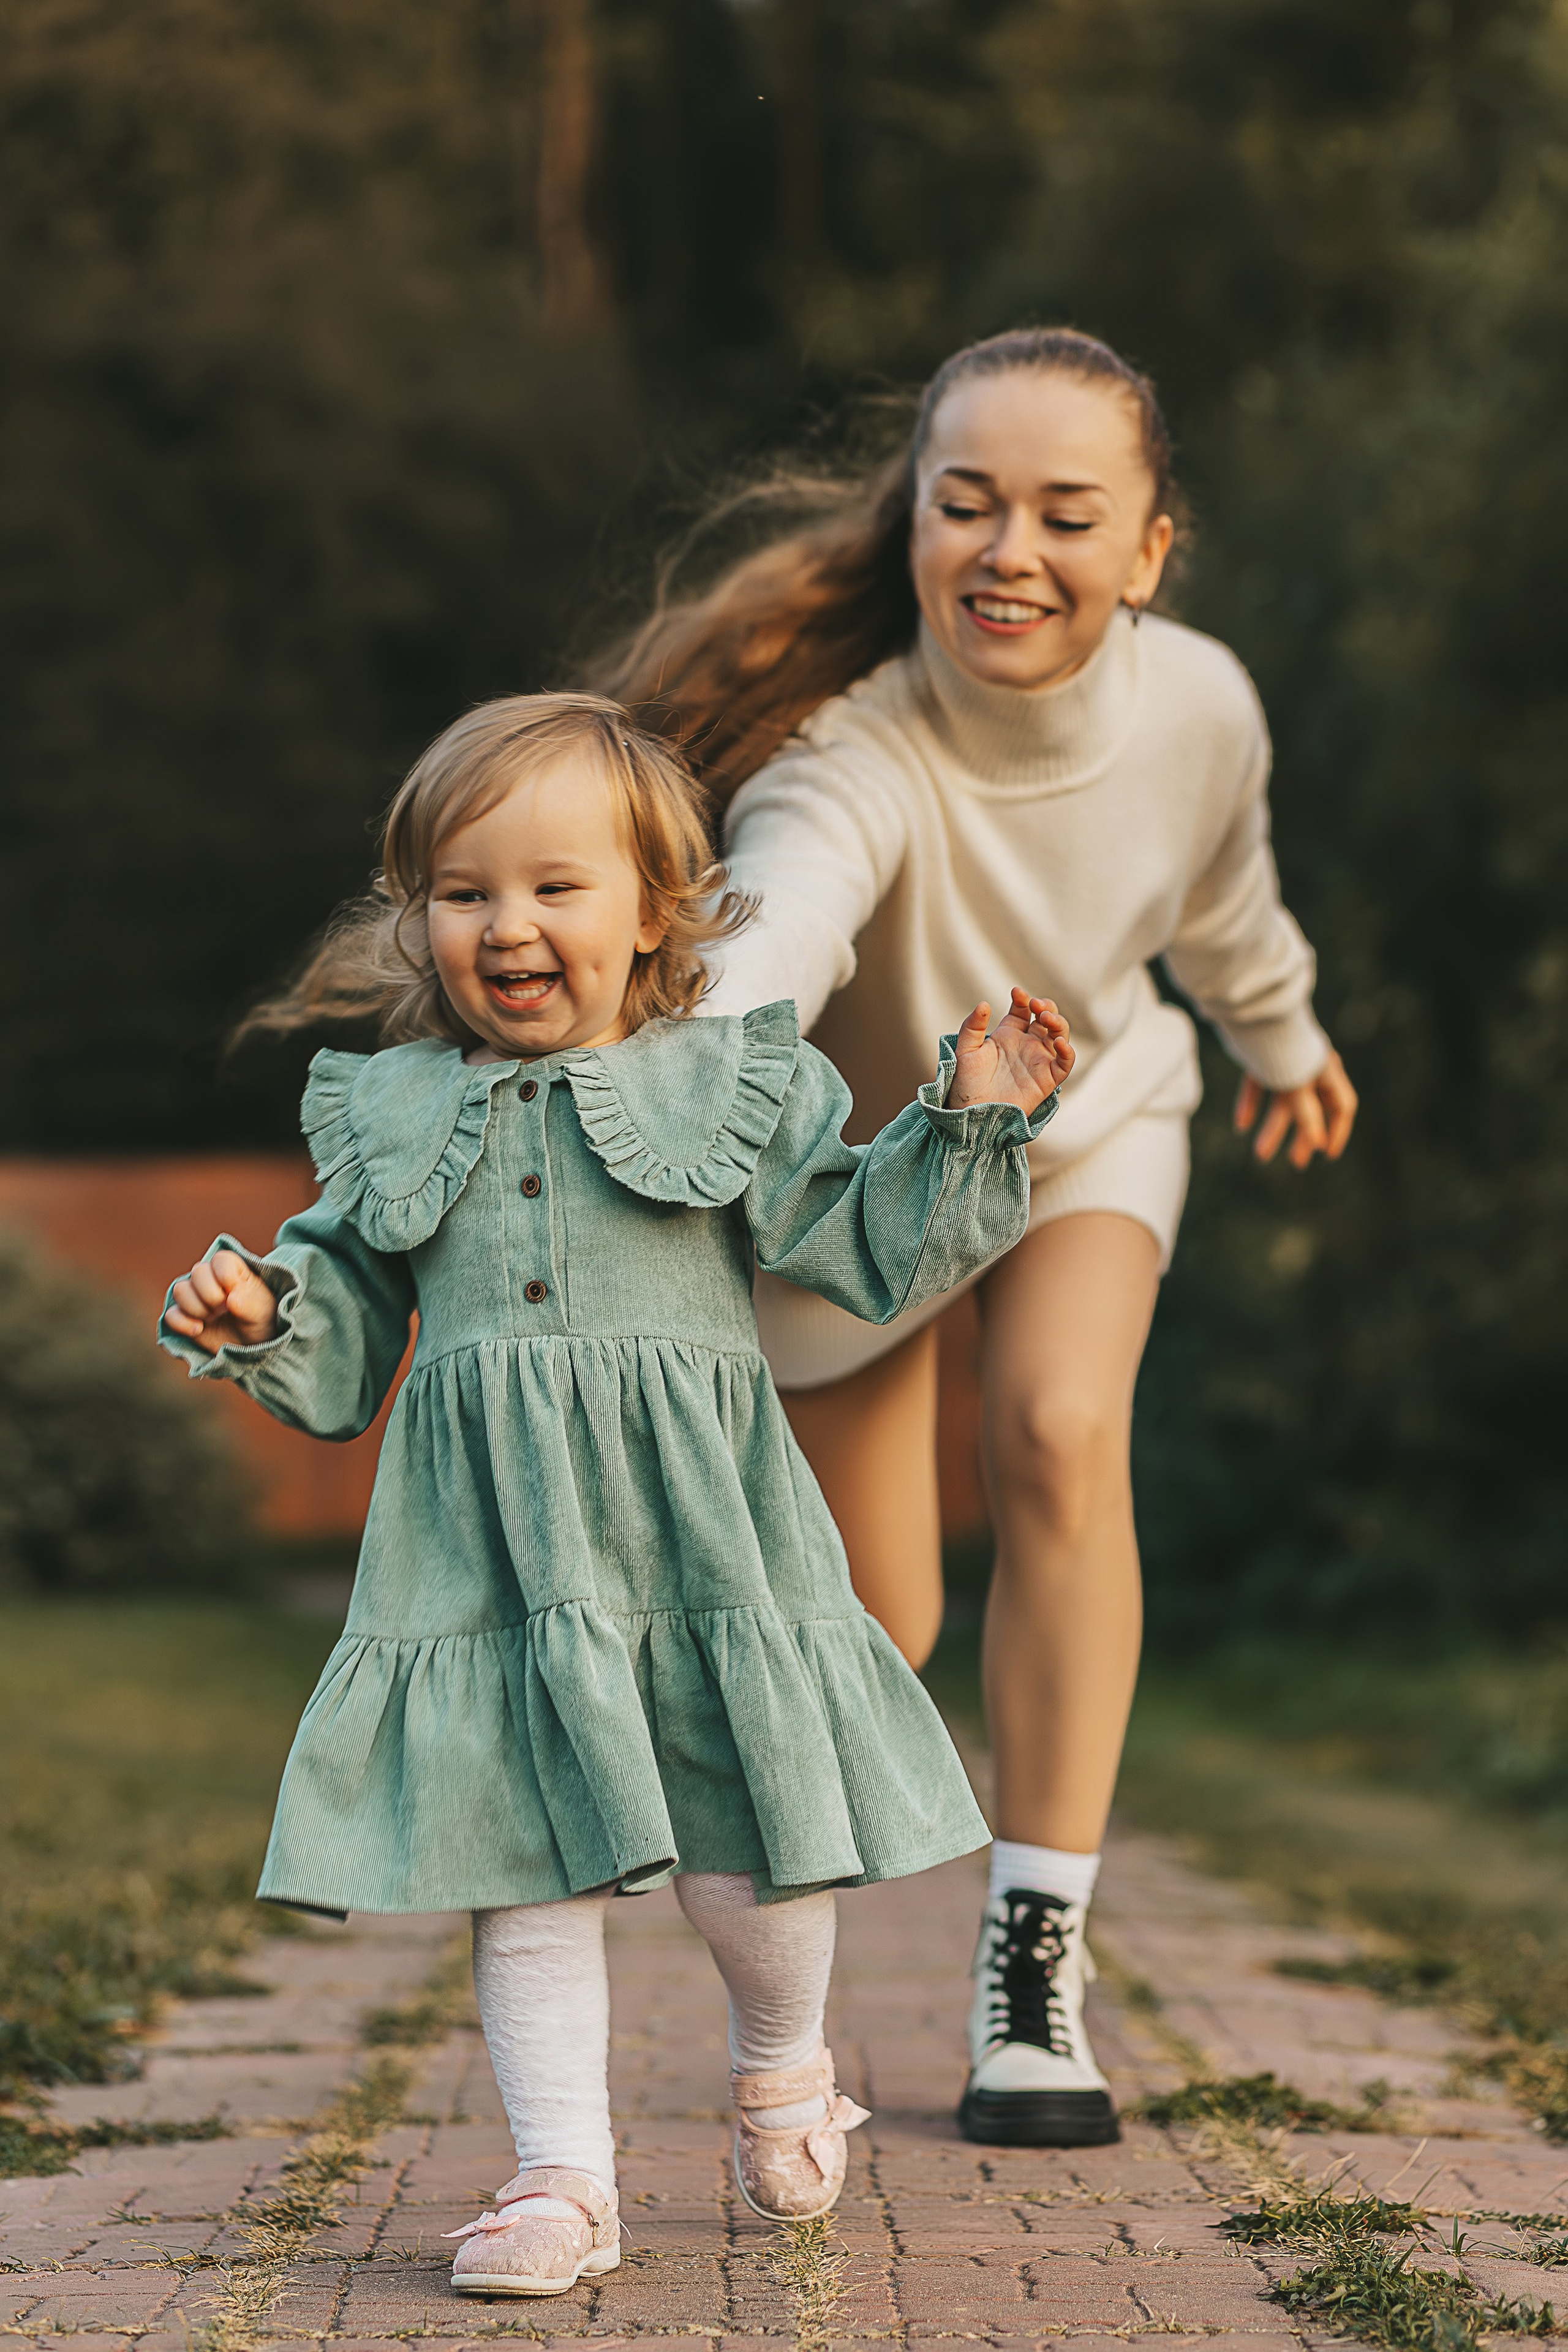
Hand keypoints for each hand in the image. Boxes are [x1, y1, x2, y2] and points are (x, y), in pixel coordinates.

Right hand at [165, 1250, 279, 1353]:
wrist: (252, 1346)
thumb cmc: (261, 1321)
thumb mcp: (262, 1313)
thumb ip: (249, 1304)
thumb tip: (231, 1298)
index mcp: (232, 1269)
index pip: (220, 1260)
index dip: (225, 1277)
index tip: (236, 1294)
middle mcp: (210, 1278)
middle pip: (197, 1273)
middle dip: (211, 1296)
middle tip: (225, 1310)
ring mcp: (195, 1297)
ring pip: (180, 1290)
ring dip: (197, 1308)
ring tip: (215, 1319)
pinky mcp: (184, 1316)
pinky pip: (171, 1314)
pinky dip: (182, 1323)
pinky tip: (198, 1330)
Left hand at [948, 987, 1074, 1114]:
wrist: (971, 1113)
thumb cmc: (966, 1084)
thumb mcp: (965, 1051)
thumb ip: (972, 1027)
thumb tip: (984, 1004)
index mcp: (1008, 1035)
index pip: (1022, 1009)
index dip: (1023, 999)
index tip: (1017, 993)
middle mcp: (1026, 1045)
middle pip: (1046, 1018)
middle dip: (1045, 1006)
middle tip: (1035, 1004)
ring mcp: (1038, 1061)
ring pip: (1059, 1035)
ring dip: (1058, 1022)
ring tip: (1046, 1018)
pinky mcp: (1047, 1079)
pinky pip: (1065, 1063)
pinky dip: (1067, 1052)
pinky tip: (1058, 1042)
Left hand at [1234, 1048, 1357, 1168]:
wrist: (1251, 1011)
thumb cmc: (1282, 1048)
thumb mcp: (1296, 1085)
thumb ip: (1307, 1115)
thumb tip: (1318, 1145)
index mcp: (1327, 1071)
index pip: (1341, 1106)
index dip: (1337, 1131)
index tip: (1326, 1154)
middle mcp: (1309, 1067)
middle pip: (1311, 1110)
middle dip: (1302, 1137)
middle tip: (1296, 1162)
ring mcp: (1285, 1063)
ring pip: (1283, 1102)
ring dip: (1273, 1128)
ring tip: (1260, 1155)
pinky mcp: (1262, 1059)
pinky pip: (1259, 1086)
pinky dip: (1252, 1104)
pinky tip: (1241, 1125)